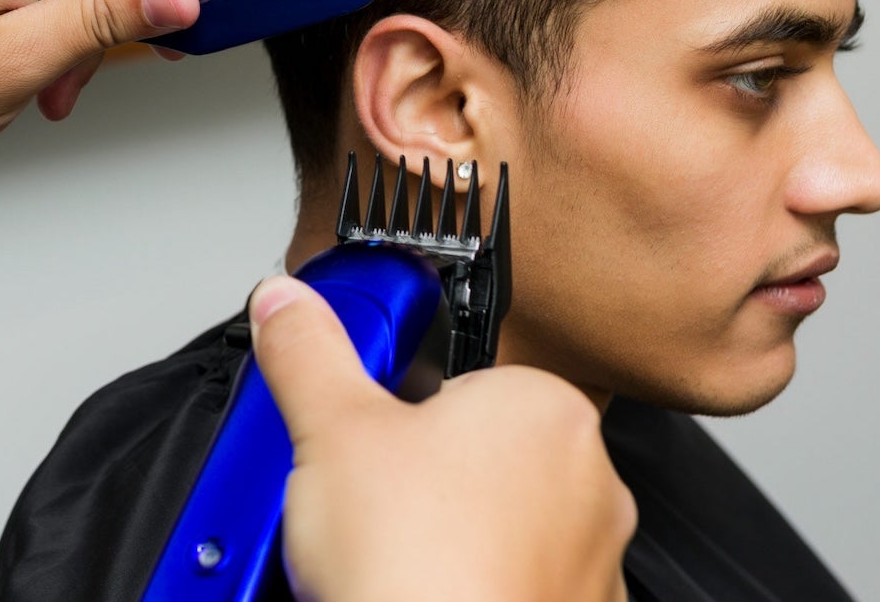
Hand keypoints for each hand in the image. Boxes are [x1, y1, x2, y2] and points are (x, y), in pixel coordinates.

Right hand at [251, 276, 634, 601]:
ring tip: (388, 566)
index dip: (397, 414)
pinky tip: (421, 598)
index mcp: (545, 406)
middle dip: (421, 482)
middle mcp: (589, 478)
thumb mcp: (332, 433)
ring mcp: (591, 558)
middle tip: (366, 511)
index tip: (364, 442)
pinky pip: (516, 588)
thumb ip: (308, 353)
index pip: (461, 382)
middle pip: (480, 458)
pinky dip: (473, 592)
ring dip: (448, 541)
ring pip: (500, 529)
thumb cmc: (418, 572)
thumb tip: (288, 306)